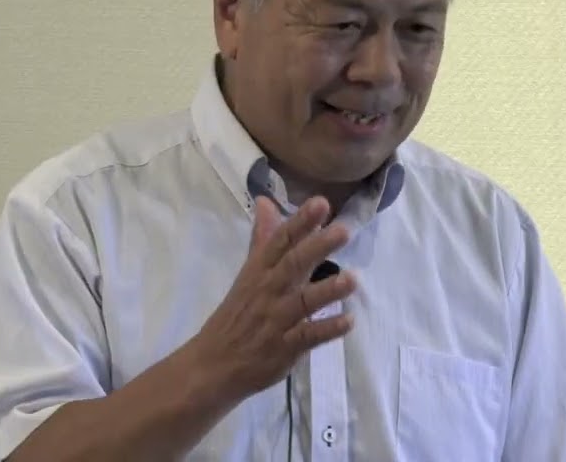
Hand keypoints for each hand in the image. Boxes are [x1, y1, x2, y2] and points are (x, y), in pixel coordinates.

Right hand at [188, 195, 355, 400]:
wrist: (213, 364)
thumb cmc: (236, 315)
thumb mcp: (248, 273)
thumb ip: (263, 239)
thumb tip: (267, 201)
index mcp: (258, 271)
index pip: (279, 241)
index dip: (300, 222)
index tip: (321, 203)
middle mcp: (267, 292)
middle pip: (292, 266)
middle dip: (317, 248)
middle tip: (344, 231)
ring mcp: (275, 321)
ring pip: (302, 302)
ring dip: (327, 291)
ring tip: (352, 279)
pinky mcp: (283, 348)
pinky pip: (307, 337)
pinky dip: (327, 329)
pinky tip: (348, 321)